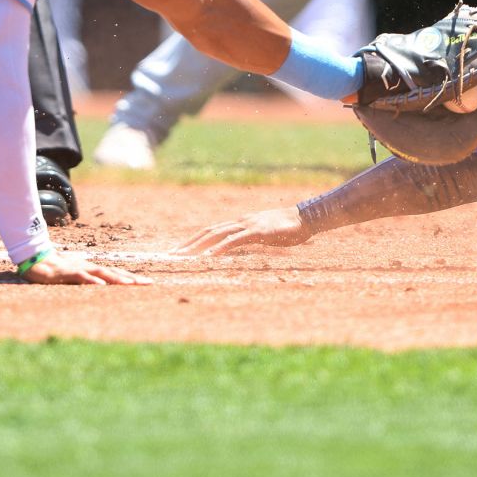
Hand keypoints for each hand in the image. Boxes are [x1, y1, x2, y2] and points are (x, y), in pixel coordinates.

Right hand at [20, 249, 148, 285]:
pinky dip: (92, 281)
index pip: (116, 273)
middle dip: (132, 278)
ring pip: (102, 274)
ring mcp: (80, 269)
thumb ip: (88, 282)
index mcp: (93, 270)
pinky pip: (82, 277)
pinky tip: (101, 286)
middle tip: (149, 284)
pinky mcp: (68, 273)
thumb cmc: (56, 270)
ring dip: (117, 279)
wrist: (36, 261)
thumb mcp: (75, 278)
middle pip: (115, 272)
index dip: (132, 278)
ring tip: (131, 284)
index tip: (148, 283)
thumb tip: (102, 289)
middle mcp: (90, 268)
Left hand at [177, 206, 312, 255]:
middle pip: (207, 232)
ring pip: (216, 235)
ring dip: (198, 247)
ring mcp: (247, 226)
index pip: (210, 231)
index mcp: (239, 223)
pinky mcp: (257, 232)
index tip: (178, 250)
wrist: (305, 219)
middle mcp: (239, 222)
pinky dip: (220, 249)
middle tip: (171, 255)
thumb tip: (238, 250)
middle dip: (188, 244)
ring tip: (183, 256)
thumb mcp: (263, 236)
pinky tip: (210, 257)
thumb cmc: (286, 229)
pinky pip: (235, 241)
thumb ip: (249, 240)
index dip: (193, 240)